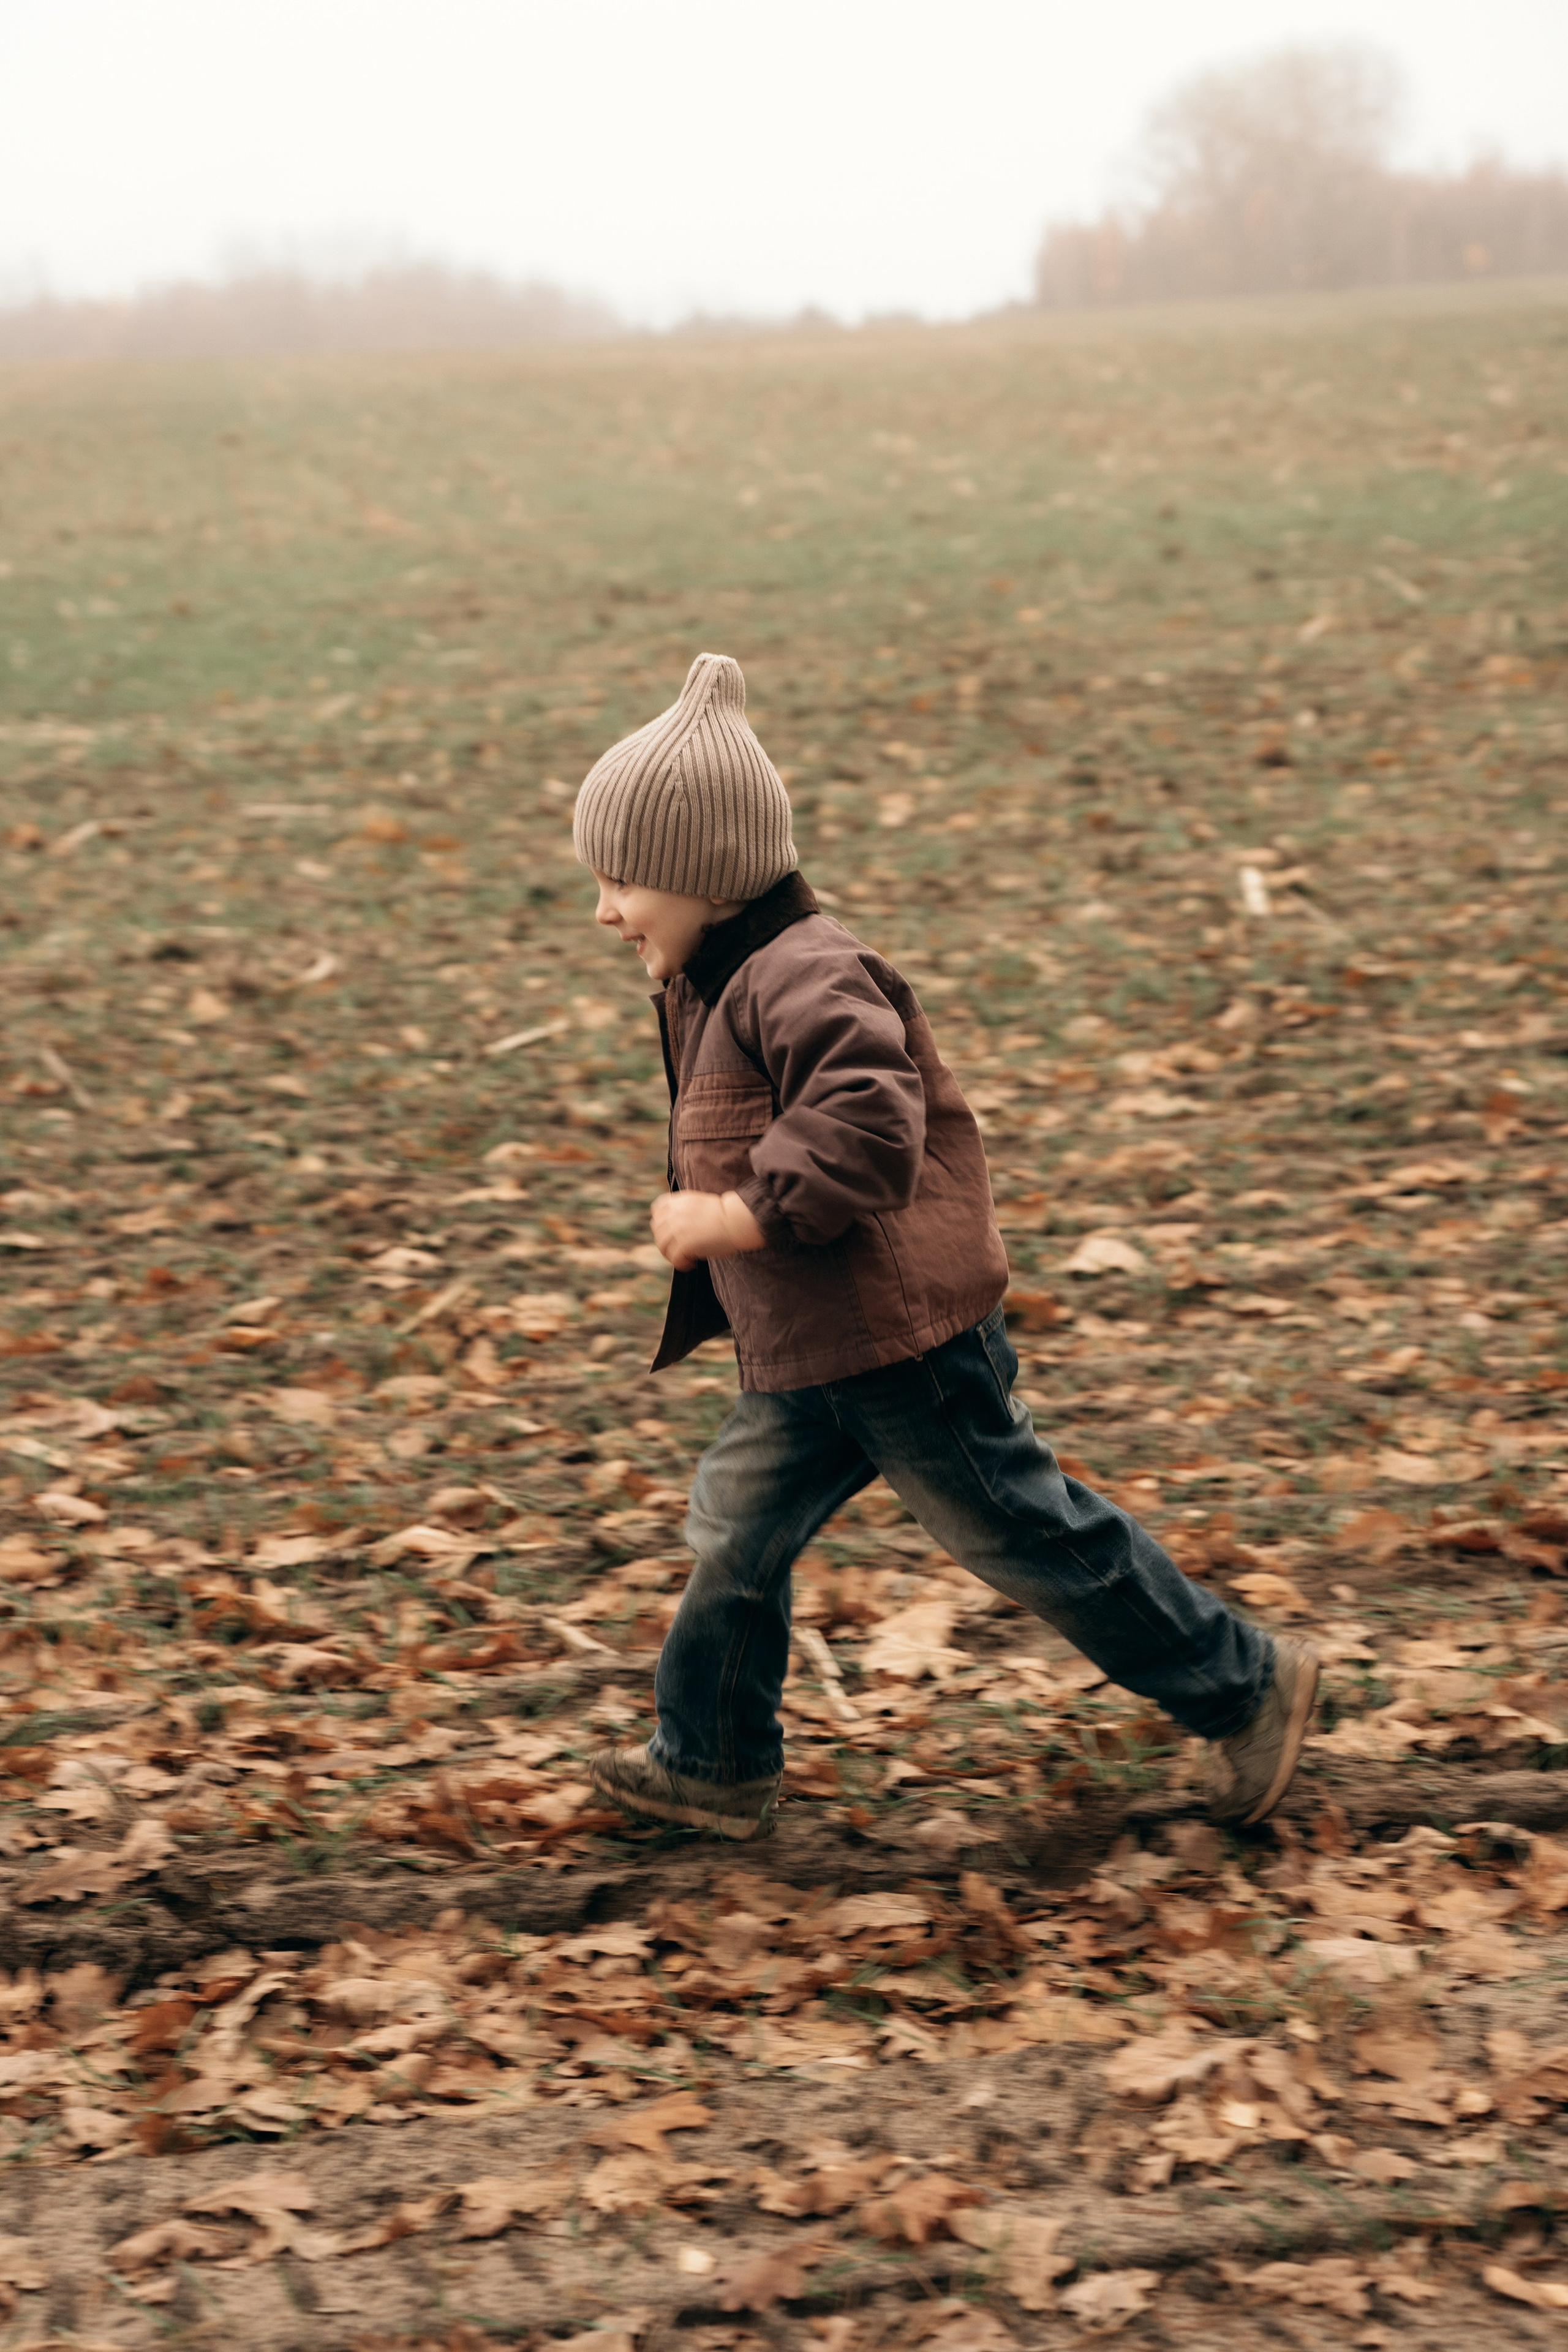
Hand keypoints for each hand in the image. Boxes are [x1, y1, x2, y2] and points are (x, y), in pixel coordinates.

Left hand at [650, 1190, 765, 1270]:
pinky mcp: (684, 1244)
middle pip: (657, 1230)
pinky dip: (681, 1264)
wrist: (736, 1221)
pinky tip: (691, 1264)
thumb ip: (685, 1209)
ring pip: (662, 1246)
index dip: (661, 1221)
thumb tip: (677, 1224)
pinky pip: (674, 1258)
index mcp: (679, 1201)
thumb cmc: (725, 1214)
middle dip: (665, 1241)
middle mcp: (675, 1213)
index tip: (669, 1230)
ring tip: (685, 1258)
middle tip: (678, 1249)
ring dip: (671, 1254)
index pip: (657, 1209)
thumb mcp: (699, 1203)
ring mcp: (677, 1228)